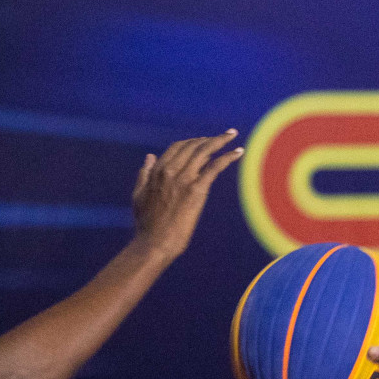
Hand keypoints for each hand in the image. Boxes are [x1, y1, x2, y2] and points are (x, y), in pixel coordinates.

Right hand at [132, 131, 243, 258]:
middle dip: (209, 138)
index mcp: (157, 171)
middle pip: (193, 146)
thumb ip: (144, 174)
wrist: (154, 243)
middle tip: (224, 136)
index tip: (204, 141)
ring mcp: (184, 179)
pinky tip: (239, 152)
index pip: (177, 147)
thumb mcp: (138, 194)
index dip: (192, 142)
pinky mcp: (197, 190)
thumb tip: (149, 157)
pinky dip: (229, 156)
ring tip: (232, 135)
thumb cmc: (146, 224)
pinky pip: (215, 166)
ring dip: (221, 140)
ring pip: (205, 151)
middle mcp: (170, 170)